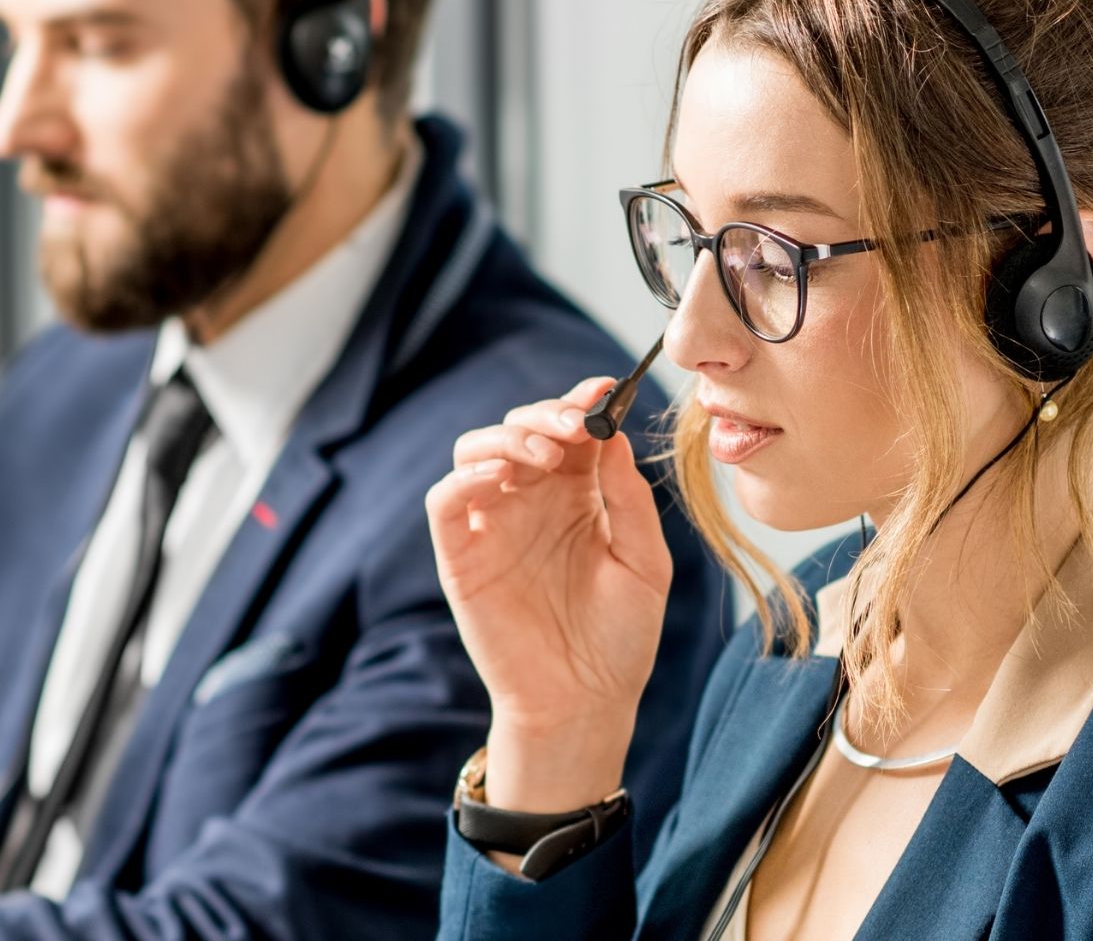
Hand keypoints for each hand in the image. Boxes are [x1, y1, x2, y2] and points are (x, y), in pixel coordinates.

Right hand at [427, 377, 673, 811]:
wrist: (584, 703)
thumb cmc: (621, 639)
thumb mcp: (646, 564)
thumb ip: (628, 500)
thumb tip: (612, 437)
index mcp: (578, 495)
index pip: (571, 429)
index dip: (582, 402)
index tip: (603, 389)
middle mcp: (532, 499)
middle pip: (521, 428)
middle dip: (546, 414)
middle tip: (574, 423)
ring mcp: (493, 524)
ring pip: (477, 450)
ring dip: (506, 437)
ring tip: (543, 453)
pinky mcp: (460, 555)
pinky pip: (446, 501)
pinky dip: (465, 478)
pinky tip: (501, 478)